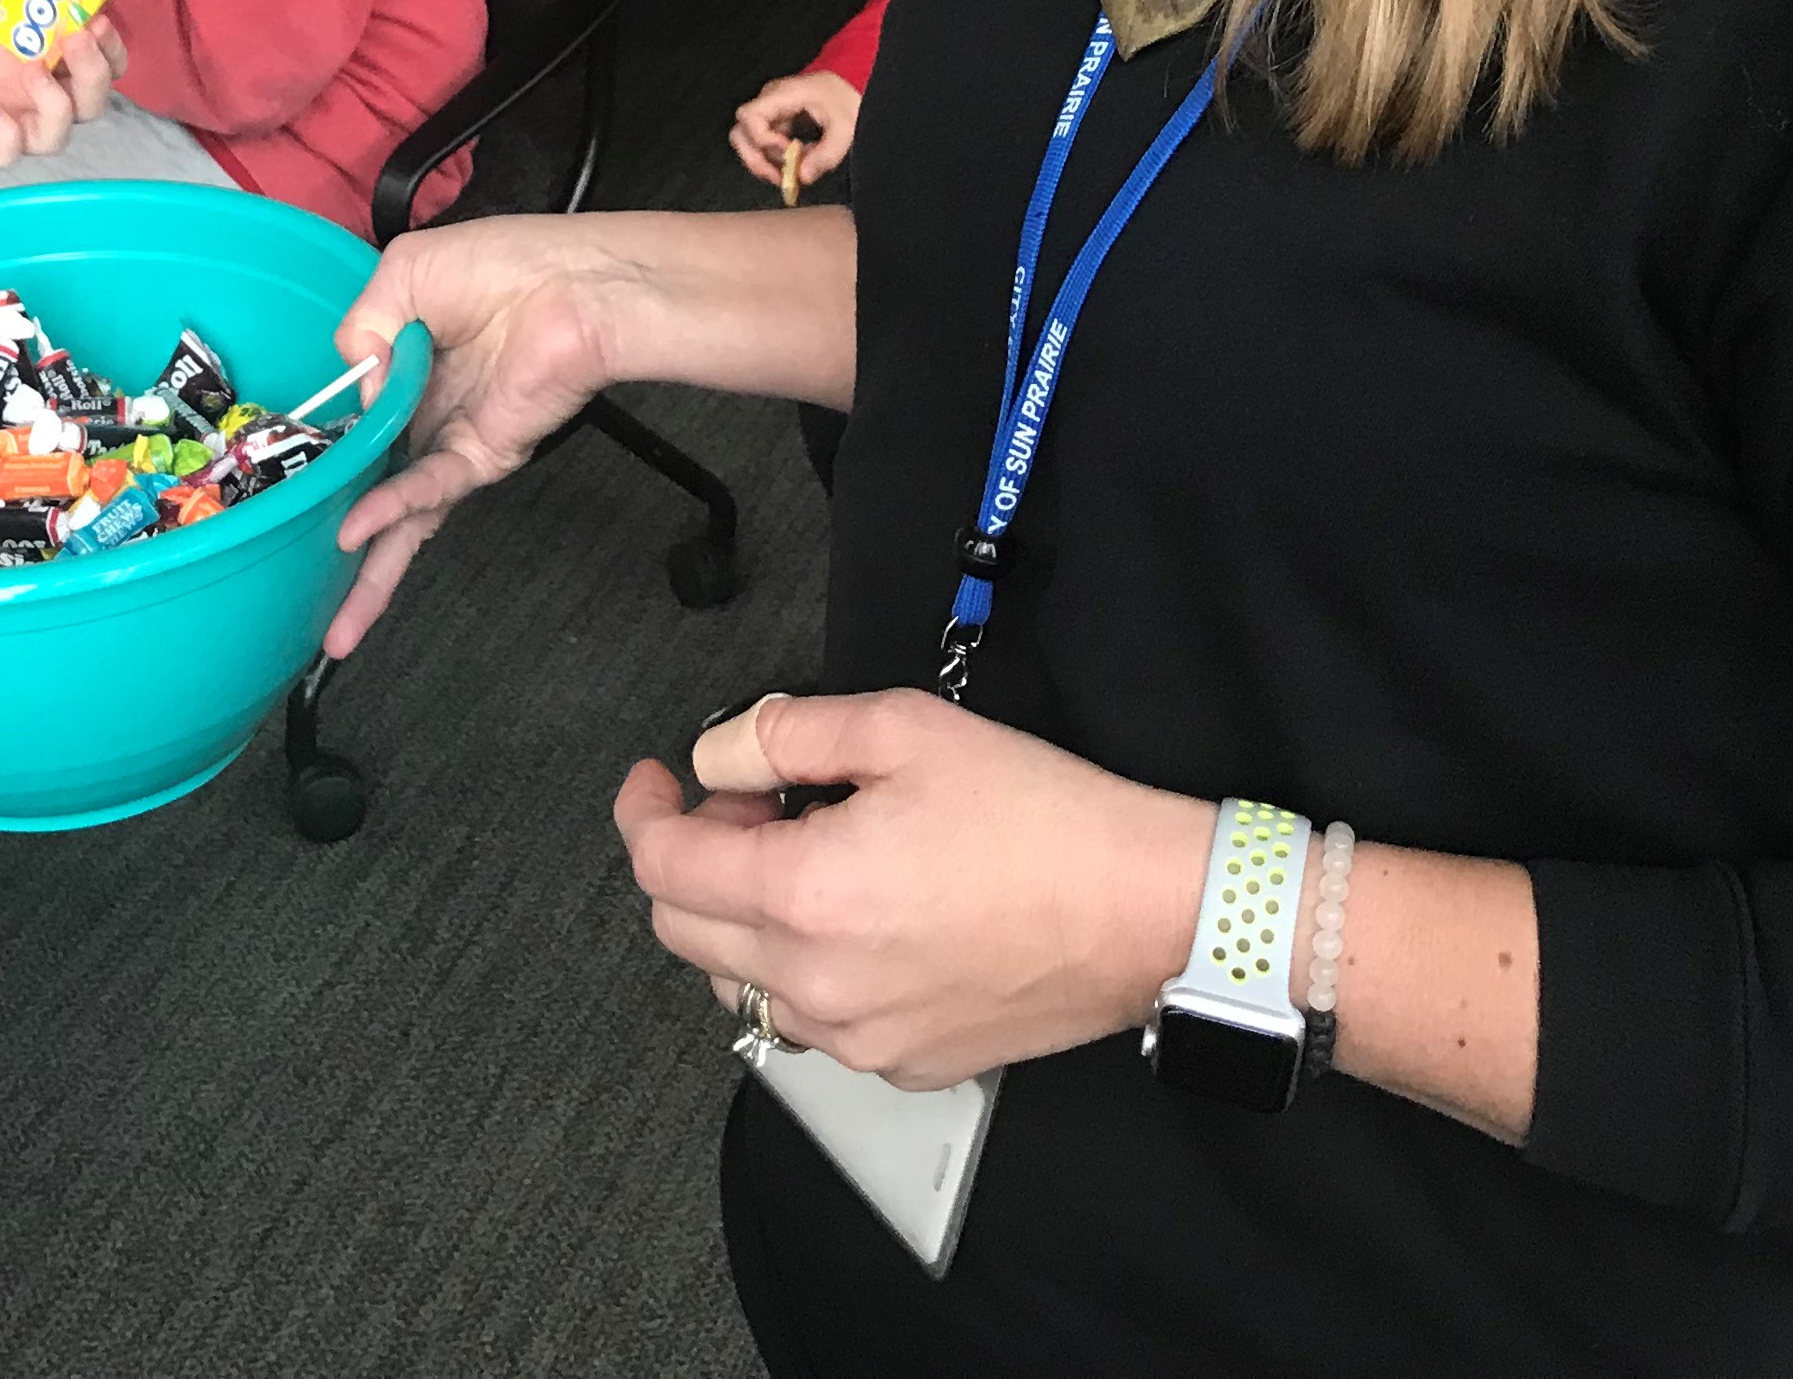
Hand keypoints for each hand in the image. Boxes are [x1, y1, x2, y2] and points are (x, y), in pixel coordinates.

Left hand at [0, 0, 121, 168]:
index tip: (97, 16)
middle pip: (92, 95)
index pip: (98, 51)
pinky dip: (8, 134)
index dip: (110, 41)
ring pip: (62, 131)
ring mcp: (11, 116)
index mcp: (40, 43)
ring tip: (32, 70)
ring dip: (60, 104)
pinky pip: (12, 152)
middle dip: (97, 71)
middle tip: (79, 38)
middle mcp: (34, 82)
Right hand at [323, 218, 658, 653]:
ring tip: (336, 631)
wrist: (576, 287)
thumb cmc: (503, 265)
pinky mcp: (480, 458)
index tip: (274, 482)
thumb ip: (364, 330)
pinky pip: (426, 490)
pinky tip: (353, 531)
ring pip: (398, 515)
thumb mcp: (404, 275)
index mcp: (403, 367)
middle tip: (293, 583)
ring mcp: (449, 442)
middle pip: (368, 482)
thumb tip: (360, 390)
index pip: (350, 418)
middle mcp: (422, 413)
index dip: (316, 448)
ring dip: (366, 570)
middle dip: (333, 534)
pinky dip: (389, 509)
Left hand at [616, 691, 1210, 1092]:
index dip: (645, 810)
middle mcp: (816, 983)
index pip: (663, 866)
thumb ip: (784, 734)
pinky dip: (803, 966)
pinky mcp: (901, 1062)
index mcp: (805, 895)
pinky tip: (863, 915)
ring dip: (743, 916)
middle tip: (753, 803)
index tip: (659, 779)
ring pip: (739, 983)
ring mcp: (857, 1037)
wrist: (1146, 911)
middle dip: (692, 857)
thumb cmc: (1040, 816)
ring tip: (812, 856)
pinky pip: (810, 1019)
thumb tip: (715, 757)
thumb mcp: (902, 730)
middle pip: (682, 931)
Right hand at [730, 70, 861, 188]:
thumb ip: (826, 154)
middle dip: (756, 159)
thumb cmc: (848, 102)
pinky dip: (776, 160)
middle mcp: (770, 101)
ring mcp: (771, 112)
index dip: (761, 139)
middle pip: (741, 132)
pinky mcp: (775, 124)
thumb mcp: (846, 128)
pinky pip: (764, 146)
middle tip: (779, 177)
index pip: (750, 115)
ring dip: (766, 163)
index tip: (787, 150)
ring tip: (793, 172)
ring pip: (749, 143)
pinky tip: (797, 163)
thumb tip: (803, 176)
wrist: (853, 92)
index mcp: (784, 94)